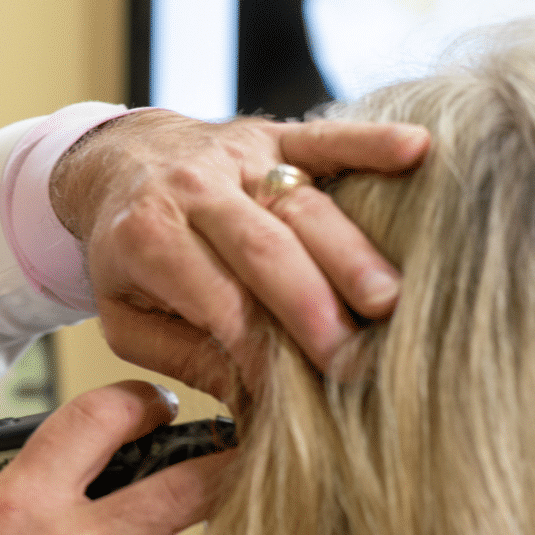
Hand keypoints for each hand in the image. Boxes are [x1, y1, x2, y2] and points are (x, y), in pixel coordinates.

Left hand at [51, 110, 428, 400]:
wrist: (116, 162)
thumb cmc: (128, 254)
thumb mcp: (125, 316)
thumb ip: (182, 355)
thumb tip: (252, 400)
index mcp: (148, 237)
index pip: (217, 300)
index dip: (260, 348)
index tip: (299, 393)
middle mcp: (191, 189)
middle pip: (265, 249)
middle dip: (312, 307)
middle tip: (356, 360)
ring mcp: (238, 156)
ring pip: (304, 203)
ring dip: (352, 252)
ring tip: (391, 302)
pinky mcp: (274, 134)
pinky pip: (326, 137)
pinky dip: (372, 141)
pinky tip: (418, 150)